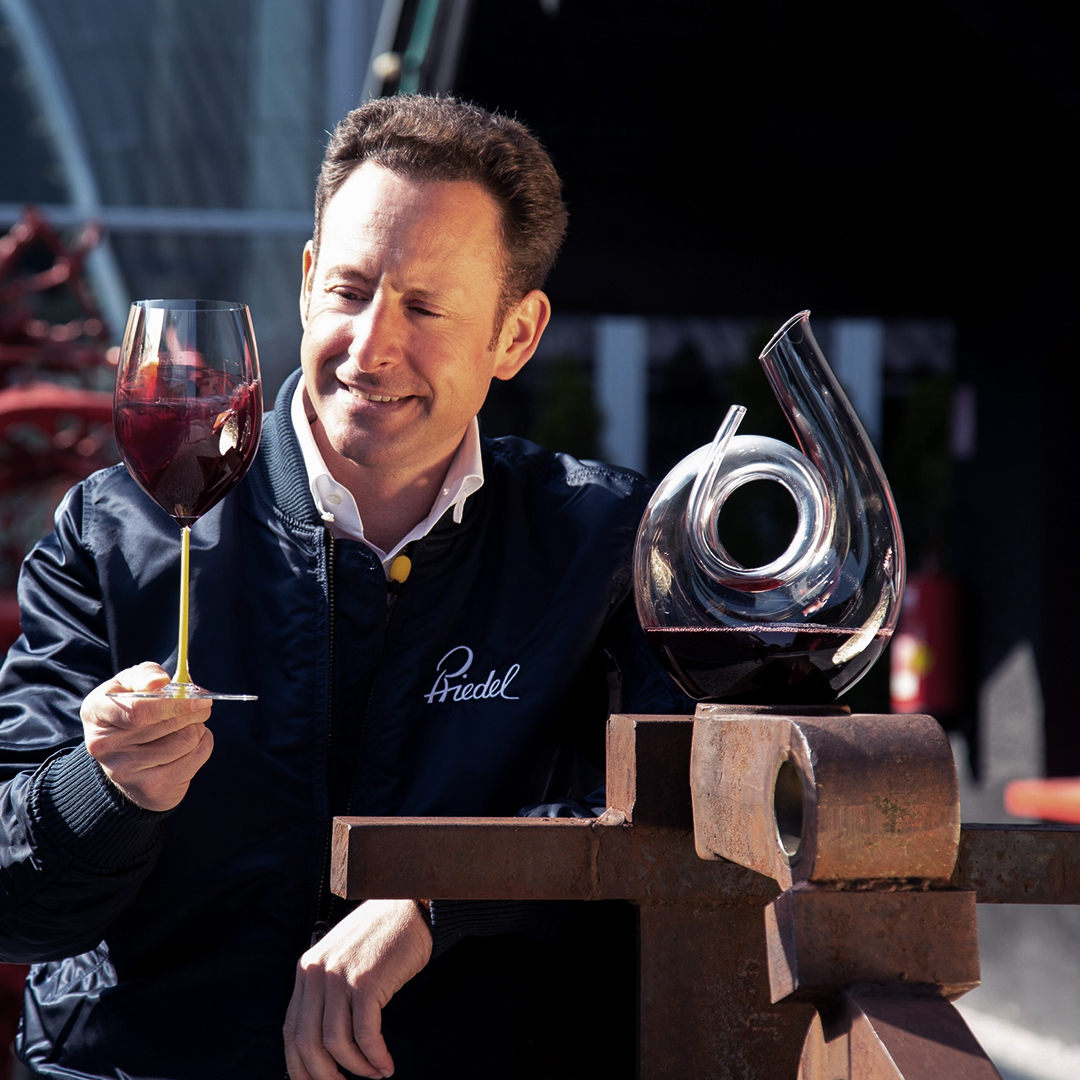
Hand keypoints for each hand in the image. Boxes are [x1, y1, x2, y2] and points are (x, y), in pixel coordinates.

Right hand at [81, 662, 212, 810]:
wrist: (126, 763)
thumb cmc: (131, 712)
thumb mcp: (130, 686)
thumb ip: (145, 675)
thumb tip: (160, 681)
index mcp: (95, 712)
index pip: (139, 710)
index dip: (173, 703)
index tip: (197, 696)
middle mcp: (104, 745)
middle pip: (167, 725)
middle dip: (193, 710)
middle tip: (202, 705)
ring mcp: (126, 771)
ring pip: (186, 739)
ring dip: (198, 727)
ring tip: (189, 724)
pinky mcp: (152, 788)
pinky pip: (196, 757)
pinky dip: (202, 744)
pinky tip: (189, 743)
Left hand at [284, 899, 433, 1078]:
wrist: (410, 908)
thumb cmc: (381, 937)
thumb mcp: (341, 959)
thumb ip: (326, 990)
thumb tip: (323, 1044)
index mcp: (307, 969)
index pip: (291, 1030)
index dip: (300, 1065)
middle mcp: (317, 972)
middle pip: (307, 1043)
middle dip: (323, 1075)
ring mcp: (341, 976)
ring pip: (336, 1044)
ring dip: (356, 1068)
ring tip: (373, 1073)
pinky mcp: (367, 981)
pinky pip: (365, 1035)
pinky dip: (375, 1057)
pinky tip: (385, 1064)